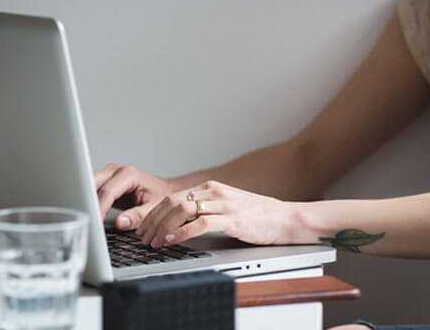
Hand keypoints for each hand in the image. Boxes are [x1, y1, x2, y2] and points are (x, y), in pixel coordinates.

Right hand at [94, 163, 173, 229]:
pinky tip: (90, 213)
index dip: (99, 208)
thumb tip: (120, 222)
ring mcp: (109, 175)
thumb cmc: (162, 196)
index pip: (107, 191)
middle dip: (87, 202)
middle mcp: (116, 171)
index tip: (95, 222)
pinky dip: (89, 202)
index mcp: (129, 174)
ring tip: (86, 218)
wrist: (165, 191)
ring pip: (89, 186)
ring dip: (86, 201)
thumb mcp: (154, 208)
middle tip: (86, 221)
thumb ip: (138, 216)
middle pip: (93, 184)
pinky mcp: (105, 182)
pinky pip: (92, 190)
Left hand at [136, 181, 299, 248]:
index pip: (173, 197)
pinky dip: (182, 233)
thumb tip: (180, 223)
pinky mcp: (233, 220)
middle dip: (153, 221)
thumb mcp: (227, 207)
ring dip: (163, 227)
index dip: (154, 213)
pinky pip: (201, 224)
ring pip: (182, 210)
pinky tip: (172, 241)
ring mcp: (224, 205)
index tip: (143, 228)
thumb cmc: (258, 216)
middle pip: (172, 202)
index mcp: (211, 188)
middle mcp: (215, 192)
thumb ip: (205, 211)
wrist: (286, 218)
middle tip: (143, 237)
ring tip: (154, 241)